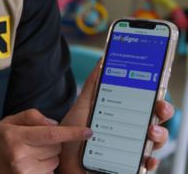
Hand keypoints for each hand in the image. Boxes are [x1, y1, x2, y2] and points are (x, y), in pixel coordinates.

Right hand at [0, 108, 91, 173]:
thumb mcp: (9, 121)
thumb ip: (31, 117)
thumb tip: (54, 123)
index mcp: (16, 137)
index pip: (50, 134)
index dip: (71, 133)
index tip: (87, 131)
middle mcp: (20, 156)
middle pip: (55, 147)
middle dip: (52, 142)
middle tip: (36, 140)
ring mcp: (24, 172)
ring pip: (54, 162)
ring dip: (49, 156)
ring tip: (31, 153)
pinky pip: (49, 173)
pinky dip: (45, 168)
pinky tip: (30, 164)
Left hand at [59, 59, 174, 172]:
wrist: (62, 153)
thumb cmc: (74, 130)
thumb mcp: (83, 104)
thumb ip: (93, 84)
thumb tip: (102, 61)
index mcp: (125, 115)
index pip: (148, 106)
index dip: (158, 99)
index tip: (159, 92)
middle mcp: (132, 131)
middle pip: (157, 121)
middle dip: (164, 113)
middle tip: (159, 107)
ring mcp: (132, 148)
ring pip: (156, 141)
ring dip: (159, 135)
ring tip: (150, 130)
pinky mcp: (128, 164)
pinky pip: (145, 165)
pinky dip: (150, 162)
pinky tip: (147, 158)